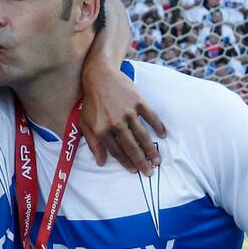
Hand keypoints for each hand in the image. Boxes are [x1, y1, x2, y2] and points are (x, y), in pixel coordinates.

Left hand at [79, 54, 166, 173]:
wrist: (99, 76)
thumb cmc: (91, 102)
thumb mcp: (85, 124)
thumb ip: (93, 144)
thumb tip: (100, 162)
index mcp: (101, 130)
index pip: (116, 151)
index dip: (126, 162)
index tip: (134, 171)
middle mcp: (115, 123)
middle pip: (131, 147)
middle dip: (141, 162)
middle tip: (149, 172)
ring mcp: (128, 112)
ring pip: (142, 135)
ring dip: (151, 149)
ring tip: (158, 160)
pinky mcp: (138, 101)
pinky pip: (151, 116)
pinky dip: (157, 126)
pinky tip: (163, 135)